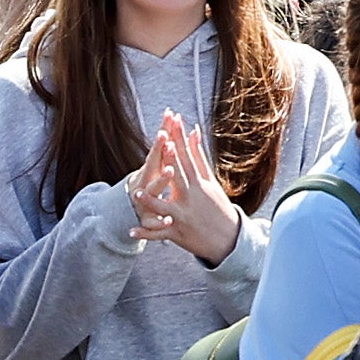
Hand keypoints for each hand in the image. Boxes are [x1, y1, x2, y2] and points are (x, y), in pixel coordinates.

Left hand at [135, 112, 241, 264]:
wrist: (228, 238)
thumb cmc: (217, 206)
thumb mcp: (210, 181)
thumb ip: (198, 156)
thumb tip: (193, 129)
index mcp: (198, 184)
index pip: (187, 157)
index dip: (180, 138)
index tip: (175, 120)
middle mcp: (190, 198)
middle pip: (178, 177)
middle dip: (170, 161)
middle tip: (162, 146)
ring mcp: (183, 216)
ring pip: (165, 208)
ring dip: (151, 201)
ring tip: (137, 194)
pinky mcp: (177, 233)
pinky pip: (159, 234)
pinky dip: (145, 233)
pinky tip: (130, 231)